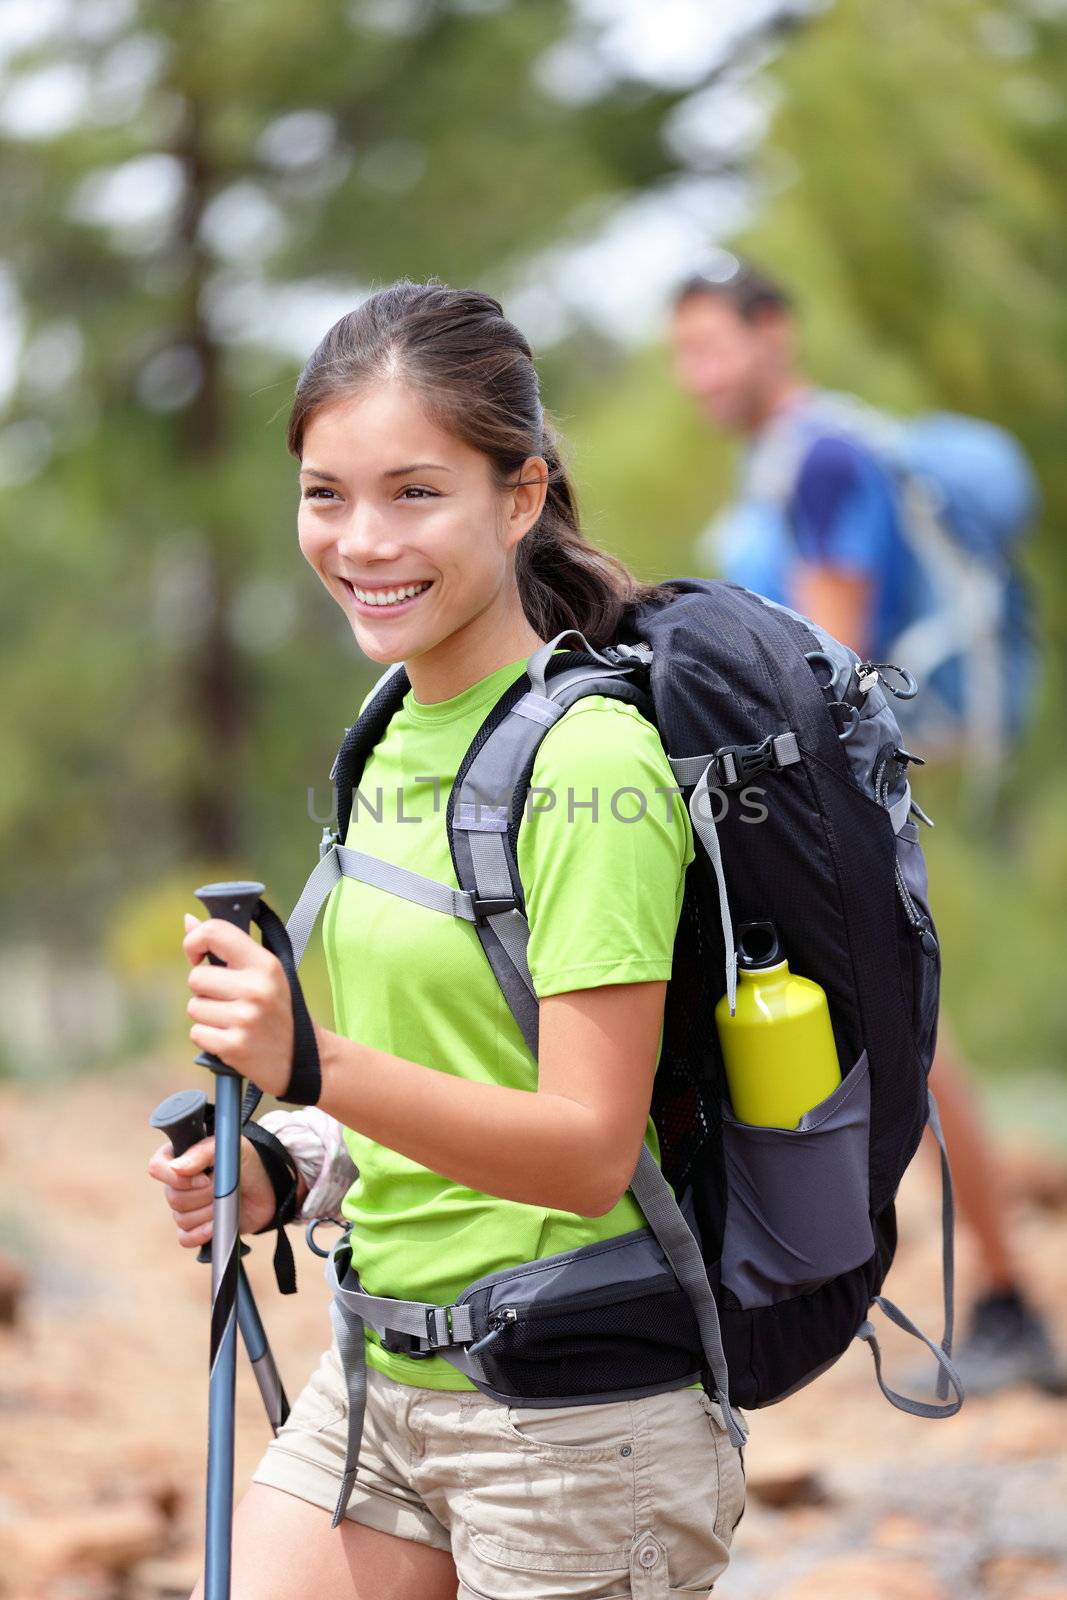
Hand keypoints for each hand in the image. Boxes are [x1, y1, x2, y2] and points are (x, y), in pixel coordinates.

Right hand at [146, 1134, 277, 1246]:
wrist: (270, 1188)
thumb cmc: (249, 1162)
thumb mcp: (231, 1147)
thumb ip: (202, 1152)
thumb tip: (176, 1168)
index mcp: (182, 1157)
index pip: (158, 1167)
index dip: (176, 1177)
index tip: (204, 1176)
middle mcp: (180, 1183)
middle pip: (172, 1197)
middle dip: (203, 1195)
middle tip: (222, 1187)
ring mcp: (188, 1207)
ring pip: (181, 1218)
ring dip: (208, 1212)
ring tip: (226, 1201)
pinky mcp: (197, 1228)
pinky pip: (185, 1238)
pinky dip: (200, 1234)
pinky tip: (215, 1226)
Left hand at [183, 912, 302, 1098]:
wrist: (303, 1059)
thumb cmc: (277, 1010)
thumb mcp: (264, 974)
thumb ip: (228, 946)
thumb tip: (188, 921)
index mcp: (265, 963)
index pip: (215, 932)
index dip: (194, 941)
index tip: (198, 957)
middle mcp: (256, 988)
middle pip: (196, 978)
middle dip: (204, 991)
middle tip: (229, 1001)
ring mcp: (245, 1018)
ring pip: (194, 1007)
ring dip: (207, 1016)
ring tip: (233, 1021)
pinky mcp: (234, 1046)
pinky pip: (197, 1033)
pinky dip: (208, 1038)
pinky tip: (231, 1038)